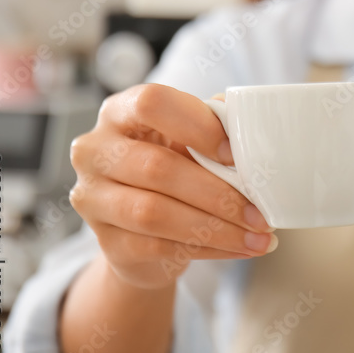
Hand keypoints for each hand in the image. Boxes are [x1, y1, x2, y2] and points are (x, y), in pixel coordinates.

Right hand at [69, 84, 278, 290]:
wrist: (142, 229)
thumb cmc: (172, 167)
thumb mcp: (189, 140)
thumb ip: (215, 126)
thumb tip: (250, 129)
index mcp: (120, 111)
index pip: (152, 103)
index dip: (197, 127)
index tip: (234, 154)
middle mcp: (95, 151)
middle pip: (157, 168)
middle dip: (218, 193)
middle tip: (260, 212)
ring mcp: (93, 199)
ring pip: (155, 214)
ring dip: (217, 228)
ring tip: (258, 236)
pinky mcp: (106, 242)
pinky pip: (159, 247)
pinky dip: (208, 249)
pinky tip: (239, 248)